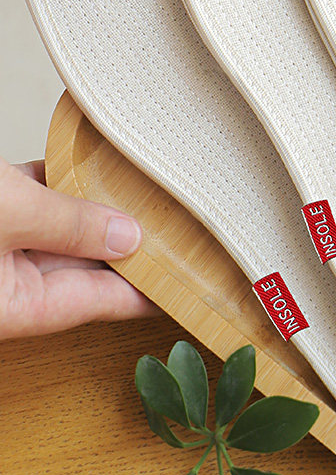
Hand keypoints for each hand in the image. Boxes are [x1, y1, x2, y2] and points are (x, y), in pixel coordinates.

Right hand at [0, 157, 156, 339]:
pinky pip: (34, 202)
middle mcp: (0, 281)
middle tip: (172, 234)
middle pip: (77, 267)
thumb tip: (124, 236)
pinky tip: (90, 169)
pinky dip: (62, 185)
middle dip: (124, 247)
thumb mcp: (10, 213)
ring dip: (95, 211)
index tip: (179, 290)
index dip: (140, 294)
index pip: (90, 303)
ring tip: (142, 198)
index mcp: (5, 305)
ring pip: (58, 231)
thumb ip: (66, 225)